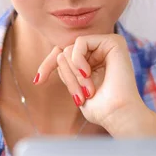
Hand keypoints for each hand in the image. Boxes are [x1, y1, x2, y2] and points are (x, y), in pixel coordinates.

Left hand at [35, 34, 155, 136]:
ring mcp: (107, 45)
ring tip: (87, 89)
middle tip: (79, 96)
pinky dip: (77, 59)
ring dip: (73, 72)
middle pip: (65, 52)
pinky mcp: (113, 41)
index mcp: (93, 62)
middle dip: (66, 75)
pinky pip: (80, 42)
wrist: (118, 114)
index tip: (37, 82)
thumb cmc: (101, 109)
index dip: (47, 66)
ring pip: (71, 48)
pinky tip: (86, 73)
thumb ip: (68, 72)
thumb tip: (59, 56)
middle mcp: (100, 51)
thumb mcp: (76, 89)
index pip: (63, 56)